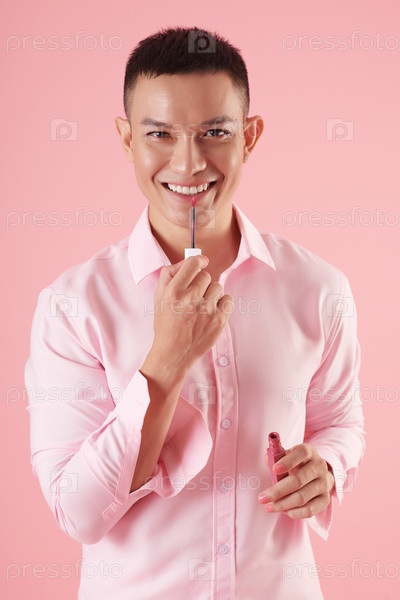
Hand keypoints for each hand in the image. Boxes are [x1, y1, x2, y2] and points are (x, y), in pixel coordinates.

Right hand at [144, 255, 232, 382]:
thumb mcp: (159, 297)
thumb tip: (192, 258)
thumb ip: (170, 274)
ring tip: (201, 307)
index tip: (201, 263)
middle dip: (201, 283)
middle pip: (206, 275)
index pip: (193, 263)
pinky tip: (211, 312)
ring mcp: (206, 310)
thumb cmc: (166, 323)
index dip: (198, 261)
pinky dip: (222, 304)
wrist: (173, 353)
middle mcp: (190, 299)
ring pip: (218, 287)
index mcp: (173, 291)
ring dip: (211, 294)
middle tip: (194, 296)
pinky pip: (228, 299)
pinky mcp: (219, 320)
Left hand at [258, 443, 334, 518]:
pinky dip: (295, 513)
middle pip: (298, 480)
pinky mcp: (325, 499)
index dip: (288, 462)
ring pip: (302, 497)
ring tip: (269, 507)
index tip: (274, 470)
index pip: (301, 453)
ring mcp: (324, 483)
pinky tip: (285, 511)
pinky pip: (310, 510)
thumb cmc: (297, 465)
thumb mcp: (288, 456)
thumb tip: (267, 460)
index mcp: (309, 452)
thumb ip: (276, 458)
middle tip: (262, 498)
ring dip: (283, 504)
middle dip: (278, 491)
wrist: (317, 474)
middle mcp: (319, 466)